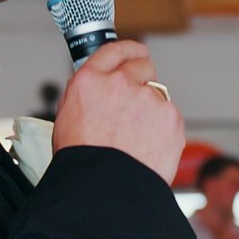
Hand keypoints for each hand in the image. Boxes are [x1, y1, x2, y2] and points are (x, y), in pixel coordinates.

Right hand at [53, 40, 183, 181]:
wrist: (105, 189)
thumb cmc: (84, 161)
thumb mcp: (67, 118)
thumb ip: (86, 95)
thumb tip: (96, 85)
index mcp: (91, 81)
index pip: (114, 50)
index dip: (128, 50)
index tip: (135, 51)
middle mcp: (121, 83)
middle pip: (143, 65)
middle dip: (143, 78)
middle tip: (138, 102)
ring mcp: (149, 99)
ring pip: (158, 95)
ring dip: (151, 110)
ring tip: (137, 138)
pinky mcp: (170, 117)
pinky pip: (170, 117)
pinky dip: (163, 129)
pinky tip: (148, 146)